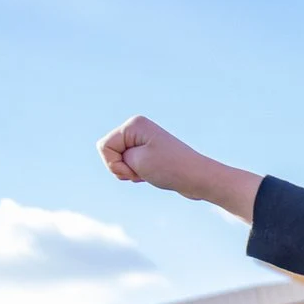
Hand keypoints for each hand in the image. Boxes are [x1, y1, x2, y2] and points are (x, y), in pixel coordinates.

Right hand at [97, 116, 259, 217]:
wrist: (199, 178)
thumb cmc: (169, 169)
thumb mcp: (135, 162)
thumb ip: (116, 156)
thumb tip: (122, 156)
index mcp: (134, 124)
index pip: (104, 146)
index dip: (114, 163)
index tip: (135, 169)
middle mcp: (138, 129)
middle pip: (110, 152)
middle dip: (121, 167)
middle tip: (142, 172)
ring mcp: (143, 140)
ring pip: (119, 161)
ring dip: (129, 172)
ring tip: (149, 174)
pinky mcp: (149, 153)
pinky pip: (130, 165)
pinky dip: (136, 174)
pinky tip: (151, 176)